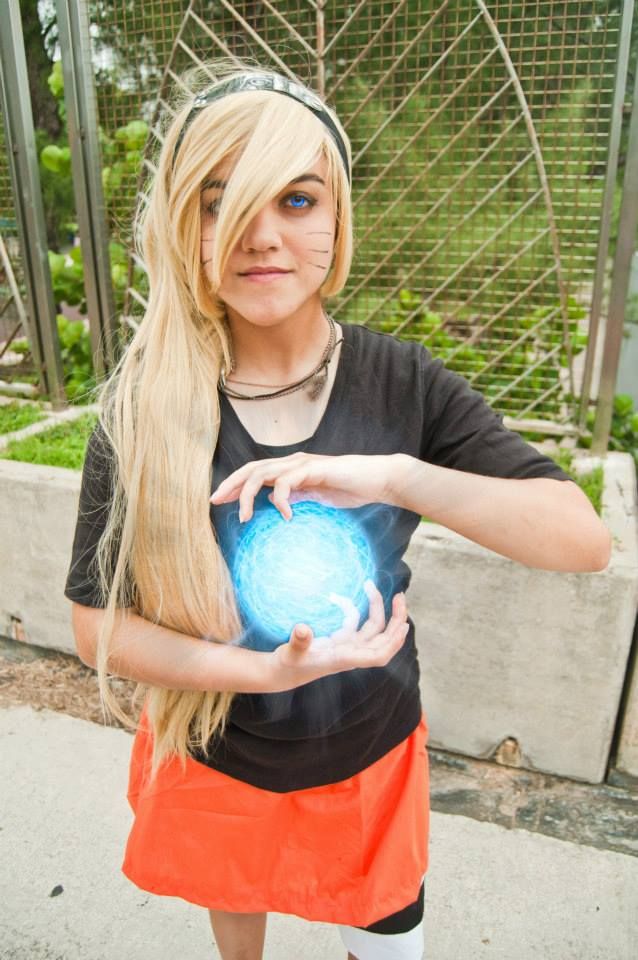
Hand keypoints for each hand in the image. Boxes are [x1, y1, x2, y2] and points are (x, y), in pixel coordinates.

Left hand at [210, 452, 401, 521]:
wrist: (378, 480)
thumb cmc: (352, 489)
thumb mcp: (318, 498)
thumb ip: (298, 498)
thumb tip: (276, 504)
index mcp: (291, 469)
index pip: (255, 473)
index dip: (235, 485)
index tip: (220, 501)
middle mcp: (293, 462)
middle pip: (251, 468)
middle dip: (230, 485)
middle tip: (215, 502)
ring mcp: (302, 463)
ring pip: (262, 473)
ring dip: (247, 495)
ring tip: (243, 517)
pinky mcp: (313, 468)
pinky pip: (286, 482)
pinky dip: (280, 500)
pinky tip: (286, 516)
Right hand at [265, 581, 408, 692]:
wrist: (282, 673)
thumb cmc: (287, 666)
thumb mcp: (290, 653)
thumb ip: (299, 642)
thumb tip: (303, 629)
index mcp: (344, 659)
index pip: (377, 656)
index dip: (393, 643)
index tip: (403, 626)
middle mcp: (350, 654)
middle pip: (383, 640)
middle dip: (395, 620)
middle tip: (400, 596)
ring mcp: (347, 647)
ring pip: (371, 629)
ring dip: (377, 610)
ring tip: (371, 586)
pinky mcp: (339, 641)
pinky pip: (354, 624)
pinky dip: (351, 609)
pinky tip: (337, 597)